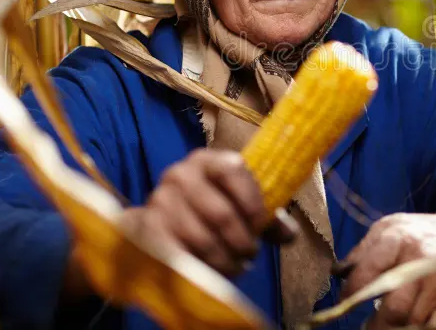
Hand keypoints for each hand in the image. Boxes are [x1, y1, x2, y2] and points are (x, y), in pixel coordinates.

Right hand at [120, 148, 297, 275]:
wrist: (156, 224)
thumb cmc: (208, 210)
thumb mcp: (238, 205)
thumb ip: (266, 216)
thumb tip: (288, 234)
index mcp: (206, 160)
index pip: (234, 170)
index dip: (252, 201)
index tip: (259, 225)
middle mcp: (180, 175)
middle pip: (221, 213)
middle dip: (242, 241)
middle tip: (249, 254)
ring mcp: (160, 201)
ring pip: (204, 241)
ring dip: (226, 261)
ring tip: (235, 266)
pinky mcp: (147, 230)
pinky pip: (182, 257)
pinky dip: (202, 270)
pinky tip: (212, 274)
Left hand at [338, 208, 435, 327]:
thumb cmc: (419, 232)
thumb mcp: (389, 228)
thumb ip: (362, 250)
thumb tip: (337, 273)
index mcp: (396, 238)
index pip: (366, 275)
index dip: (351, 295)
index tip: (344, 305)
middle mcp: (418, 258)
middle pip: (393, 307)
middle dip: (377, 324)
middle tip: (367, 327)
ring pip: (413, 320)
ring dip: (398, 327)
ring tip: (387, 324)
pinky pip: (432, 323)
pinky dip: (420, 326)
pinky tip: (411, 321)